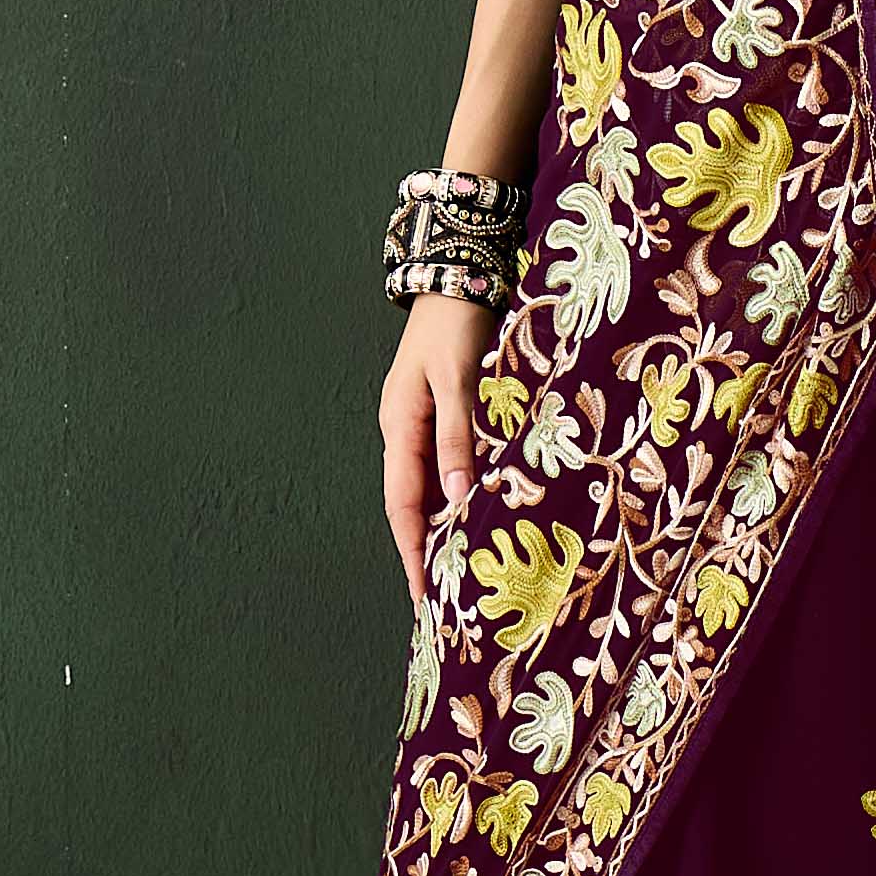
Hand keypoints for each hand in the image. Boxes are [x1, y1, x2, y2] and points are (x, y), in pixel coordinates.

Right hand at [381, 288, 491, 600]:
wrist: (459, 277)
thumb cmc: (455, 327)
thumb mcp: (457, 383)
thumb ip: (456, 439)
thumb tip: (455, 500)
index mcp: (399, 428)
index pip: (402, 506)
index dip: (412, 552)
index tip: (423, 594)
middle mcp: (405, 433)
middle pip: (412, 505)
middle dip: (425, 551)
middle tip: (445, 598)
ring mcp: (422, 424)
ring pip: (429, 489)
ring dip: (442, 528)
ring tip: (462, 570)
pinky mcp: (444, 415)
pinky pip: (446, 468)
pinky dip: (458, 497)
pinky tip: (475, 516)